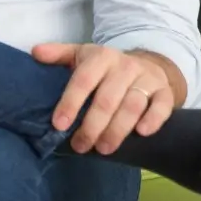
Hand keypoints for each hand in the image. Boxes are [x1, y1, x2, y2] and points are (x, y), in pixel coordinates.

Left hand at [33, 44, 181, 154]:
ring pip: (132, 105)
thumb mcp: (82, 55)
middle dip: (92, 125)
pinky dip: (153, 120)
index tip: (59, 125)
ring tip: (104, 149)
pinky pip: (162, 106)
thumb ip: (58, 55)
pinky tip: (142, 133)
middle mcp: (125, 67)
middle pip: (107, 99)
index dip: (70, 103)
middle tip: (80, 145)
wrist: (149, 64)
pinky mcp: (166, 92)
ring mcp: (148, 79)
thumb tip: (35, 52)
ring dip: (118, 129)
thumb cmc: (106, 67)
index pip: (83, 80)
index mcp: (101, 57)